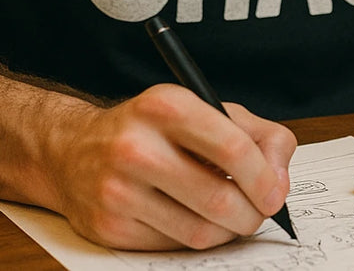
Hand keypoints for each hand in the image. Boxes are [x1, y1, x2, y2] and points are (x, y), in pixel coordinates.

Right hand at [45, 85, 295, 249]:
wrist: (74, 149)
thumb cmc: (153, 128)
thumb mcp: (205, 109)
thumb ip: (257, 134)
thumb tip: (280, 178)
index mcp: (167, 106)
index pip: (232, 148)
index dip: (264, 177)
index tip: (276, 192)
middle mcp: (138, 147)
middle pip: (218, 198)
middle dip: (252, 213)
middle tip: (261, 211)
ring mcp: (119, 190)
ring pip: (200, 231)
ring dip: (228, 230)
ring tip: (232, 214)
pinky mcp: (110, 227)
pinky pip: (174, 247)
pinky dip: (197, 238)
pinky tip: (195, 217)